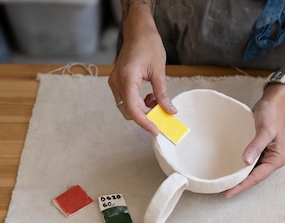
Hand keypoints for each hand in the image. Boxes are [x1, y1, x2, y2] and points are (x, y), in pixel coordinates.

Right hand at [107, 6, 175, 135]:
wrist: (138, 31)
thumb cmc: (148, 45)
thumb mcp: (159, 70)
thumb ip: (163, 93)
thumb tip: (170, 111)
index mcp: (127, 78)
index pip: (133, 108)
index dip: (144, 122)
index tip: (156, 130)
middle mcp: (117, 81)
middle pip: (129, 111)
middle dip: (146, 116)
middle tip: (162, 113)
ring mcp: (115, 82)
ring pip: (127, 107)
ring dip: (142, 109)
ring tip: (156, 100)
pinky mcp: (117, 82)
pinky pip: (126, 100)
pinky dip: (138, 103)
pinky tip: (149, 96)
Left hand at [224, 84, 284, 196]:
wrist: (273, 102)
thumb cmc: (271, 114)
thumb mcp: (265, 129)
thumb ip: (256, 145)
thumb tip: (246, 162)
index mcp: (277, 159)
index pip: (257, 177)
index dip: (242, 186)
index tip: (228, 192)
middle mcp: (272, 160)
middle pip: (254, 178)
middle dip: (240, 185)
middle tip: (223, 191)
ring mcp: (266, 156)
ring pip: (251, 172)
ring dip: (239, 178)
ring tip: (224, 185)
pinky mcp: (259, 151)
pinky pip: (249, 163)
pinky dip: (240, 168)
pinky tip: (230, 171)